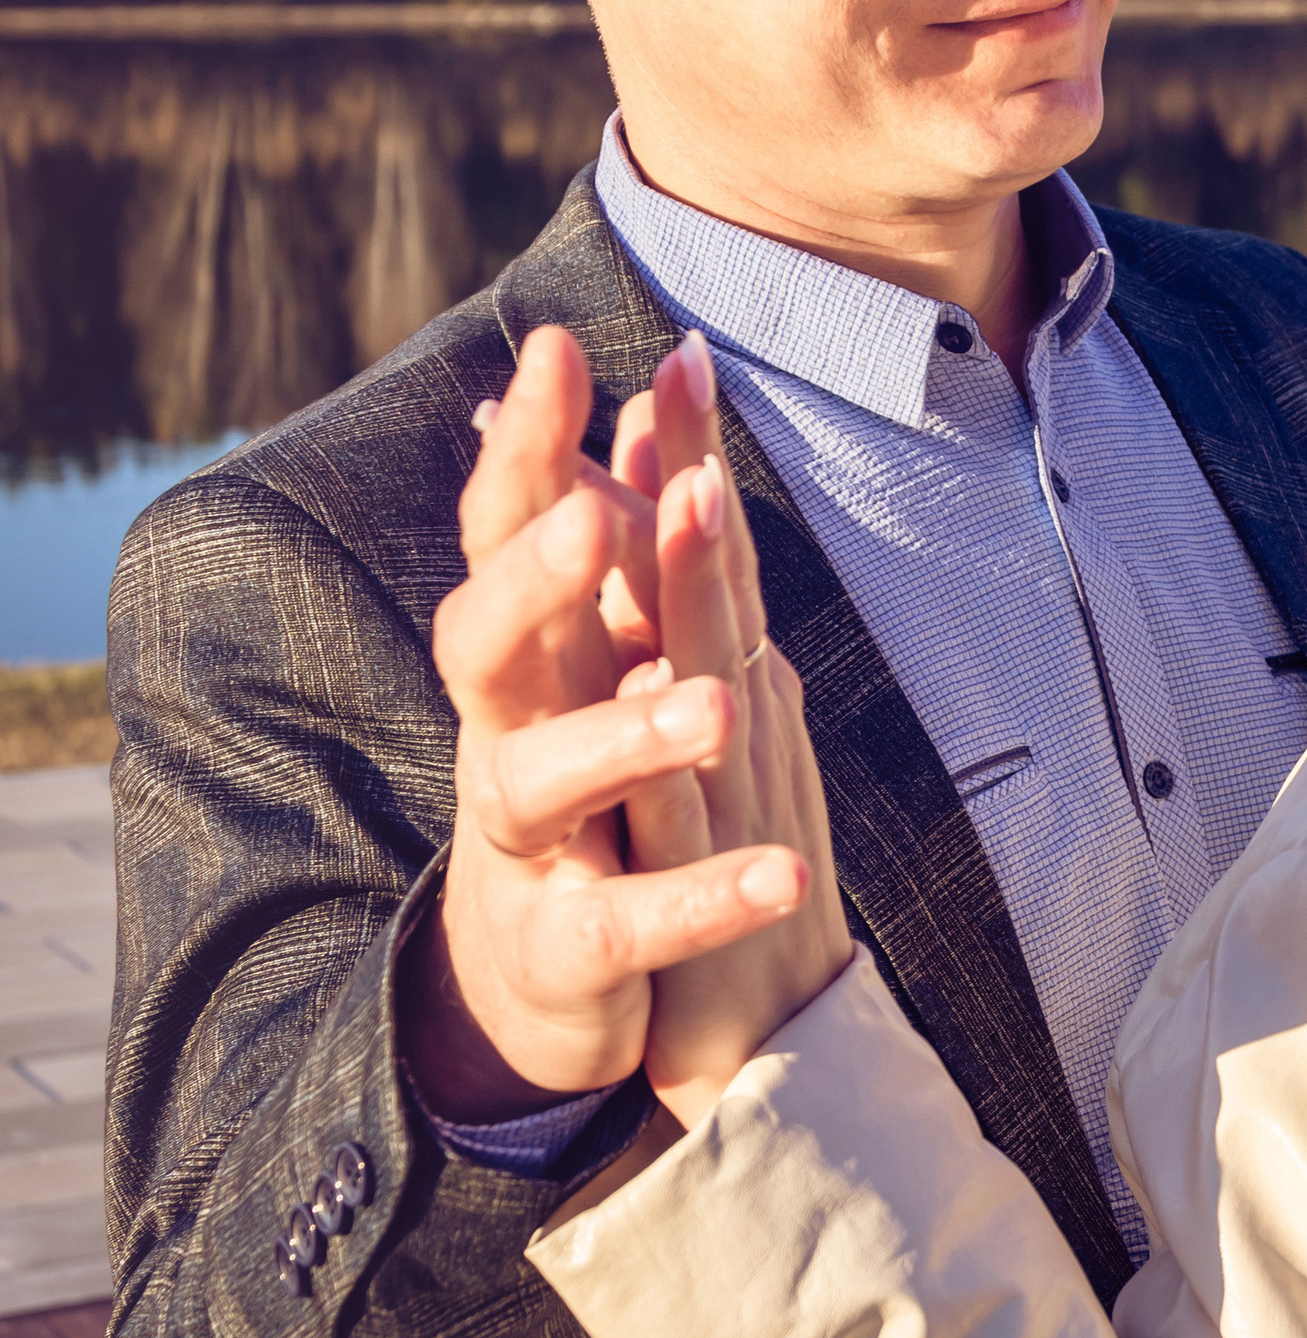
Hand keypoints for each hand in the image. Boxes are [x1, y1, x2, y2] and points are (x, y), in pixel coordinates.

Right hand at [403, 326, 813, 1119]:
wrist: (548, 989)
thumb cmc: (582, 799)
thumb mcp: (590, 668)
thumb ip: (614, 549)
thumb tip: (633, 408)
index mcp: (525, 667)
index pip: (509, 540)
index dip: (527, 449)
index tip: (561, 348)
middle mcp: (506, 741)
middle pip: (489, 644)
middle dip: (537, 577)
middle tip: (583, 511)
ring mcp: (529, 849)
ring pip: (550, 782)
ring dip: (631, 735)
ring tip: (714, 705)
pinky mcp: (571, 950)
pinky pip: (631, 924)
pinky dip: (705, 899)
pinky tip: (787, 875)